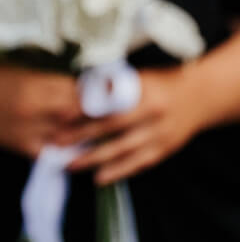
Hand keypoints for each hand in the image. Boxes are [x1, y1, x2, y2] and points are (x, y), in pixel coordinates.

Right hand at [0, 62, 86, 157]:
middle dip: (83, 110)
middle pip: (75, 112)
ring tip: (72, 123)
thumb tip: (80, 90)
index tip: (88, 92)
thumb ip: (50, 82)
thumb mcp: (20, 72)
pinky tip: (59, 139)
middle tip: (85, 108)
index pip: (74, 90)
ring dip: (74, 129)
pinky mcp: (21, 146)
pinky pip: (52, 150)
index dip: (85, 91)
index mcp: (31, 85)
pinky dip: (59, 145)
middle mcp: (32, 109)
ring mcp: (27, 131)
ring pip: (68, 133)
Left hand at [67, 66, 205, 184]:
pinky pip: (139, 164)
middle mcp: (153, 116)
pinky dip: (119, 172)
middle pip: (113, 128)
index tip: (60, 115)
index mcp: (144, 93)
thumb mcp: (137, 77)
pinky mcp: (165, 150)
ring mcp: (160, 135)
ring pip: (124, 150)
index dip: (83, 110)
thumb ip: (111, 85)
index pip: (108, 103)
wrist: (199, 97)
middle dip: (82, 136)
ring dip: (95, 159)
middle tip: (56, 142)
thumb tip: (77, 91)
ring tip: (70, 164)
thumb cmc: (159, 83)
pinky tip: (99, 178)